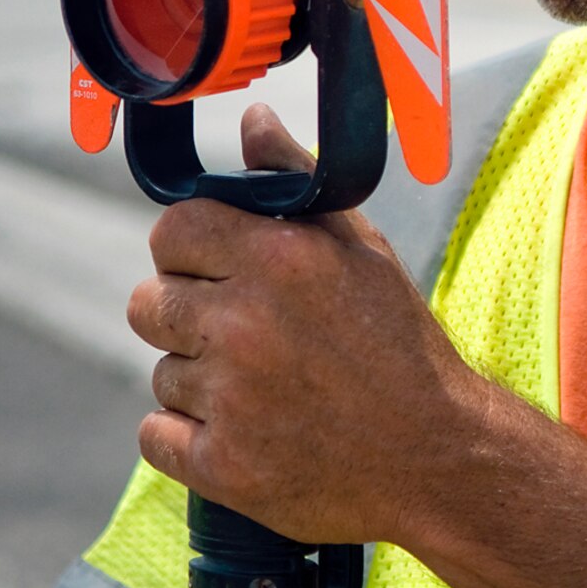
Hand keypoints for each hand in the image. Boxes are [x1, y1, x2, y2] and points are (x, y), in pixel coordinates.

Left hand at [128, 105, 475, 542]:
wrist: (439, 456)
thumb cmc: (399, 345)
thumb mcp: (361, 249)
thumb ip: (295, 179)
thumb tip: (252, 120)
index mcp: (279, 257)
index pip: (171, 231)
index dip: (188, 252)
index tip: (217, 273)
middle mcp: (246, 323)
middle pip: (147, 304)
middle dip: (186, 317)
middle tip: (242, 337)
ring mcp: (230, 400)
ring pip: (160, 373)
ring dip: (198, 382)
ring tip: (263, 390)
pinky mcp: (222, 467)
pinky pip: (155, 436)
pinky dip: (187, 438)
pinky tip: (242, 431)